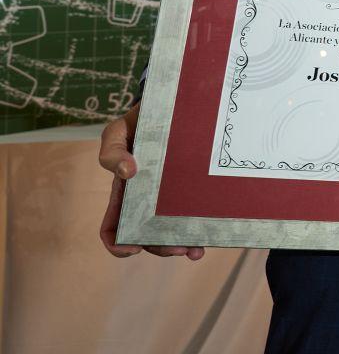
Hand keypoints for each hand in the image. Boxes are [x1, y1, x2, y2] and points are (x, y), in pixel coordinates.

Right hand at [97, 104, 203, 259]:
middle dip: (161, 247)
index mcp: (126, 192)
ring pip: (175, 230)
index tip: (131, 249)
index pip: (114, 227)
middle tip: (179, 248)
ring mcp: (174, 195)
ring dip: (183, 244)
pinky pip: (198, 212)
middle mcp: (149, 199)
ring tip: (196, 249)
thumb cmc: (140, 120)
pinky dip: (202, 227)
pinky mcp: (196, 188)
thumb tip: (126, 172)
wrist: (175, 104)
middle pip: (149, 235)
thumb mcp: (118, 131)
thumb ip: (112, 150)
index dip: (118, 244)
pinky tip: (211, 234)